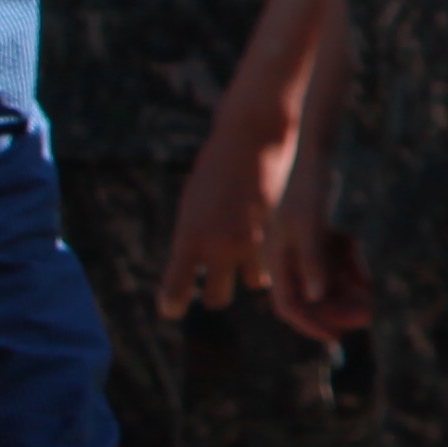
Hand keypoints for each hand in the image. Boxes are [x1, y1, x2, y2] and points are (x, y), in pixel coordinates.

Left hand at [162, 113, 287, 318]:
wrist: (251, 139)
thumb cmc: (214, 169)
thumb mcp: (192, 205)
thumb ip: (194, 238)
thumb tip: (195, 267)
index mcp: (188, 238)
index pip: (174, 293)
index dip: (172, 306)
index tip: (174, 308)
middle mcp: (218, 245)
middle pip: (215, 298)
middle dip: (213, 294)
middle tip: (214, 284)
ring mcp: (250, 240)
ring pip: (252, 285)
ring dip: (247, 278)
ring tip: (244, 263)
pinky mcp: (275, 231)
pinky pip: (271, 263)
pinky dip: (266, 261)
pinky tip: (263, 247)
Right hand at [264, 135, 372, 341]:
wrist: (313, 148)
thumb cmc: (306, 186)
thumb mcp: (309, 224)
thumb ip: (312, 260)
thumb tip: (315, 296)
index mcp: (275, 258)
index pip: (289, 305)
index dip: (311, 323)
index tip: (335, 338)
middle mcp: (287, 256)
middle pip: (312, 296)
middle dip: (337, 309)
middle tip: (367, 318)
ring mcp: (302, 244)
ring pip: (325, 279)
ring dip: (347, 292)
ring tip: (371, 303)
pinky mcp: (317, 231)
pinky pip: (334, 259)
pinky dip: (350, 269)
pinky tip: (367, 280)